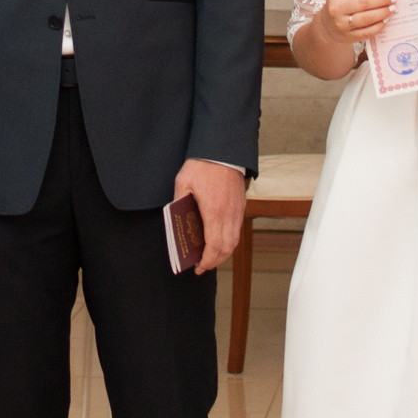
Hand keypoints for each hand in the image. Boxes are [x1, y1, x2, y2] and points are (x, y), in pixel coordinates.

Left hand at [174, 158, 246, 275]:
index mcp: (214, 211)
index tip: (199, 267)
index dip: (207, 261)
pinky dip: (229, 240)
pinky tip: (219, 240)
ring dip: (224, 252)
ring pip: (234, 241)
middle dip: (215, 261)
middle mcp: (229, 214)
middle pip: (226, 248)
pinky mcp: (241, 205)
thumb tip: (177, 220)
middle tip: (203, 266)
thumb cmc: (202, 165)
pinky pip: (237, 230)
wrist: (223, 150)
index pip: (214, 246)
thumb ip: (179, 203)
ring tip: (211, 256)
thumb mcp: (183, 183)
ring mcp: (237, 210)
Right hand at [322, 0, 392, 42]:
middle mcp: (336, 8)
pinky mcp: (348, 36)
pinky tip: (385, 21)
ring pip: (366, 18)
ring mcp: (341, 24)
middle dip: (382, 0)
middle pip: (363, 2)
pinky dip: (378, 26)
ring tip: (392, 8)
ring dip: (382, 12)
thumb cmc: (341, 6)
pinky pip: (366, 32)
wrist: (327, 26)